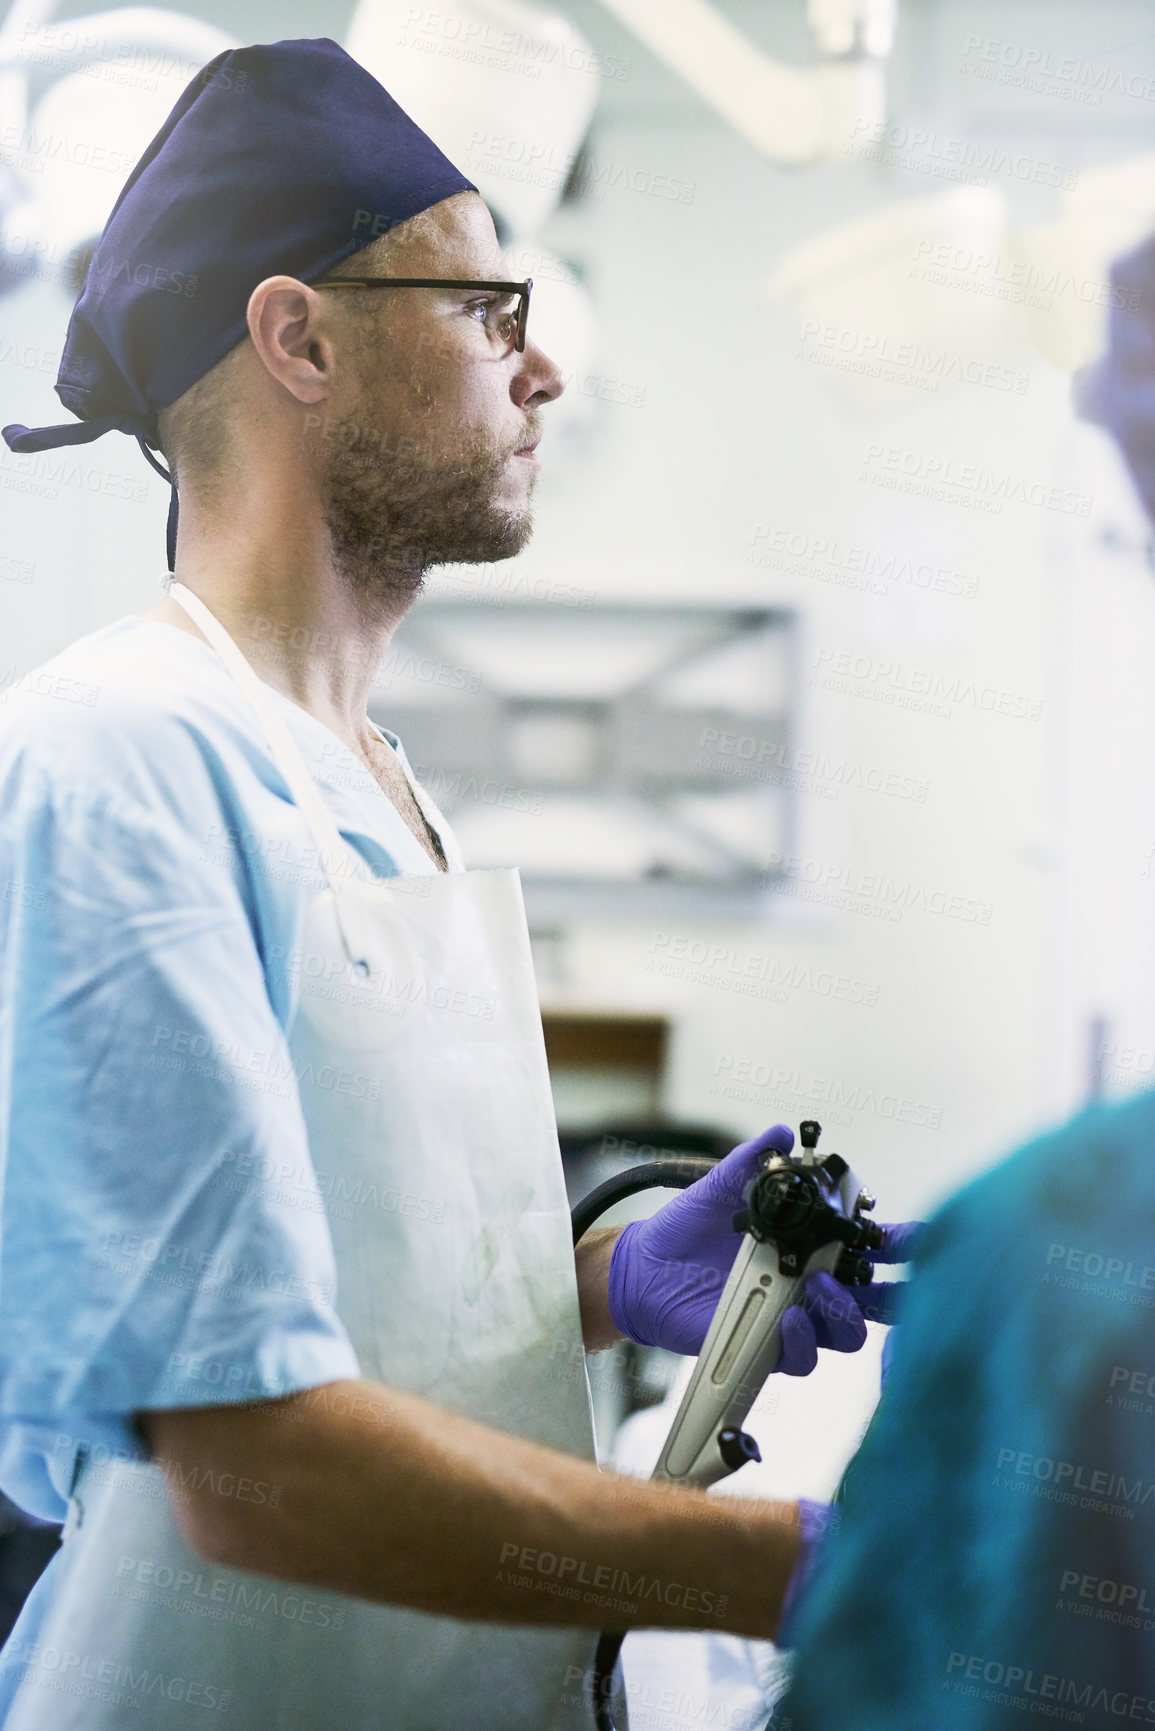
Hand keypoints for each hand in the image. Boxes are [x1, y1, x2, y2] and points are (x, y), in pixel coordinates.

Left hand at [606, 1124, 922, 1369]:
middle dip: (897, 1295)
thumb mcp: (720, 1187)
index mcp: (810, 1244)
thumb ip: (752, 1161)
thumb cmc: (688, 1229)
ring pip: (845, 1332)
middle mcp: (810, 1284)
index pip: (867, 1248)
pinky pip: (802, 1358)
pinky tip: (791, 1319)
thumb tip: (781, 1132)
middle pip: (874, 1301)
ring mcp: (792, 1317)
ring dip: (844, 1313)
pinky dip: (804, 1341)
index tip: (908, 1237)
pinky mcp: (767, 1346)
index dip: (898, 1245)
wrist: (644, 1269)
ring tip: (819, 1287)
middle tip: (892, 1279)